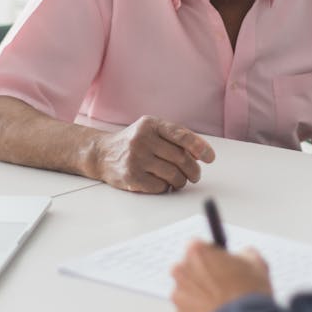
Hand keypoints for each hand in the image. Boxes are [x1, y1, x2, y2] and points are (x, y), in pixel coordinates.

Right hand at [90, 116, 214, 192]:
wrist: (102, 154)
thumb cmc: (135, 142)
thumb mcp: (153, 131)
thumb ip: (176, 138)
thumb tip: (202, 153)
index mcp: (150, 124)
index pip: (181, 135)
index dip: (199, 147)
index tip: (210, 158)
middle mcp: (142, 139)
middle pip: (180, 158)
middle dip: (193, 170)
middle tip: (195, 175)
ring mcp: (135, 158)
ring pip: (173, 175)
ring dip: (181, 181)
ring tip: (179, 180)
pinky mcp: (131, 177)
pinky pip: (161, 187)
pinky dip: (166, 187)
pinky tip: (162, 183)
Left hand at [170, 240, 272, 311]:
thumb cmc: (249, 295)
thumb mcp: (257, 264)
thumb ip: (244, 254)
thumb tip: (244, 255)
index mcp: (197, 252)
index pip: (199, 247)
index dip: (213, 257)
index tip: (221, 264)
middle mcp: (182, 271)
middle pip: (189, 269)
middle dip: (203, 276)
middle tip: (223, 286)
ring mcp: (179, 296)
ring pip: (187, 292)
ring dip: (199, 296)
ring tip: (220, 305)